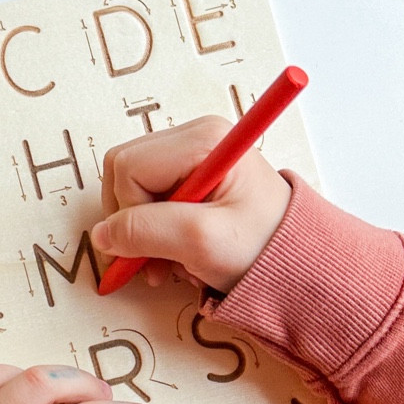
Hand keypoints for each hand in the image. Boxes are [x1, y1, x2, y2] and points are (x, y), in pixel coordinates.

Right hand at [91, 118, 291, 292]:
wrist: (301, 265)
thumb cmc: (264, 249)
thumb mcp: (201, 243)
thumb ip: (145, 232)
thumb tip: (102, 235)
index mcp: (203, 140)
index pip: (128, 168)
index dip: (130, 213)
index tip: (152, 252)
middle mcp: (196, 137)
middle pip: (125, 172)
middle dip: (133, 223)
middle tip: (156, 263)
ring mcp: (194, 155)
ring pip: (133, 187)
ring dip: (146, 233)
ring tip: (173, 263)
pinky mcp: (193, 176)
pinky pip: (150, 198)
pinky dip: (158, 232)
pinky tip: (180, 253)